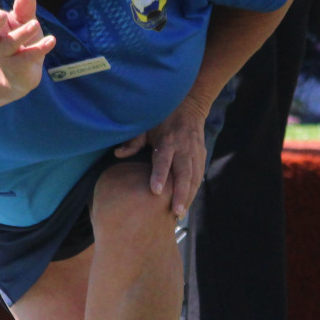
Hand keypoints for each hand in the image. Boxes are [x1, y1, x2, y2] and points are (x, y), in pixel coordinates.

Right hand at [0, 0, 55, 96]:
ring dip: (22, 34)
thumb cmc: (20, 42)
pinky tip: (51, 40)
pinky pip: (28, 58)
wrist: (19, 75)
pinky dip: (40, 48)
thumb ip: (24, 7)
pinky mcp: (18, 68)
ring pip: (9, 44)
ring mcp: (5, 57)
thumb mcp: (22, 22)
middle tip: (2, 14)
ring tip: (35, 24)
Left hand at [114, 97, 209, 218]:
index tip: (155, 192)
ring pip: (194, 177)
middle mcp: (183, 148)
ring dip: (189, 196)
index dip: (159, 176)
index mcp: (168, 140)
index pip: (163, 161)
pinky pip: (199, 175)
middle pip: (183, 174)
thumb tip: (117, 154)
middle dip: (180, 194)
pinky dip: (194, 190)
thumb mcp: (147, 125)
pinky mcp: (202, 155)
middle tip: (176, 212)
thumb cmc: (163, 117)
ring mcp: (195, 152)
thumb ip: (133, 141)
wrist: (190, 106)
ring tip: (181, 214)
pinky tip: (187, 203)